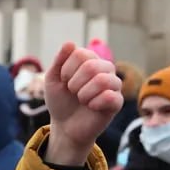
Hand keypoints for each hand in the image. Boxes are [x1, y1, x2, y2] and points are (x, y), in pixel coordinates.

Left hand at [44, 43, 122, 166]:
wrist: (65, 126)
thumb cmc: (60, 101)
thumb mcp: (52, 80)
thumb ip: (59, 61)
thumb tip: (69, 43)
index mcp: (90, 60)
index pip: (80, 54)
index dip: (67, 70)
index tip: (64, 81)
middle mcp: (105, 69)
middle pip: (91, 66)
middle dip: (74, 83)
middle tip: (73, 92)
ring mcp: (113, 85)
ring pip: (103, 80)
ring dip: (84, 93)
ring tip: (82, 100)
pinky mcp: (117, 102)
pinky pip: (111, 97)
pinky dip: (95, 103)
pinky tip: (91, 107)